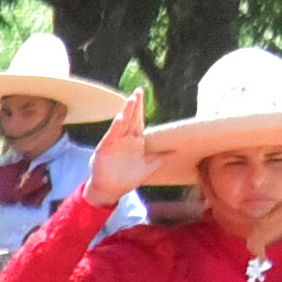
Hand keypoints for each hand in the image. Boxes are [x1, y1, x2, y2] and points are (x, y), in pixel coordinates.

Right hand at [86, 89, 173, 204]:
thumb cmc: (127, 179)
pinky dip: (115, 128)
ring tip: (131, 100)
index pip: (139, 121)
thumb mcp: (148, 168)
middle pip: (131, 118)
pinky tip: (119, 119)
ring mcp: (115, 142)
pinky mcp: (106, 148)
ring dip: (126, 112)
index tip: (142, 93)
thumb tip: (175, 151)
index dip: (141, 108)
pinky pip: (111, 136)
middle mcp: (125, 138)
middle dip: (134, 105)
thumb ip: (160, 158)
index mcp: (136, 141)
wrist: (110, 190)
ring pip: (122, 124)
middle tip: (138, 91)